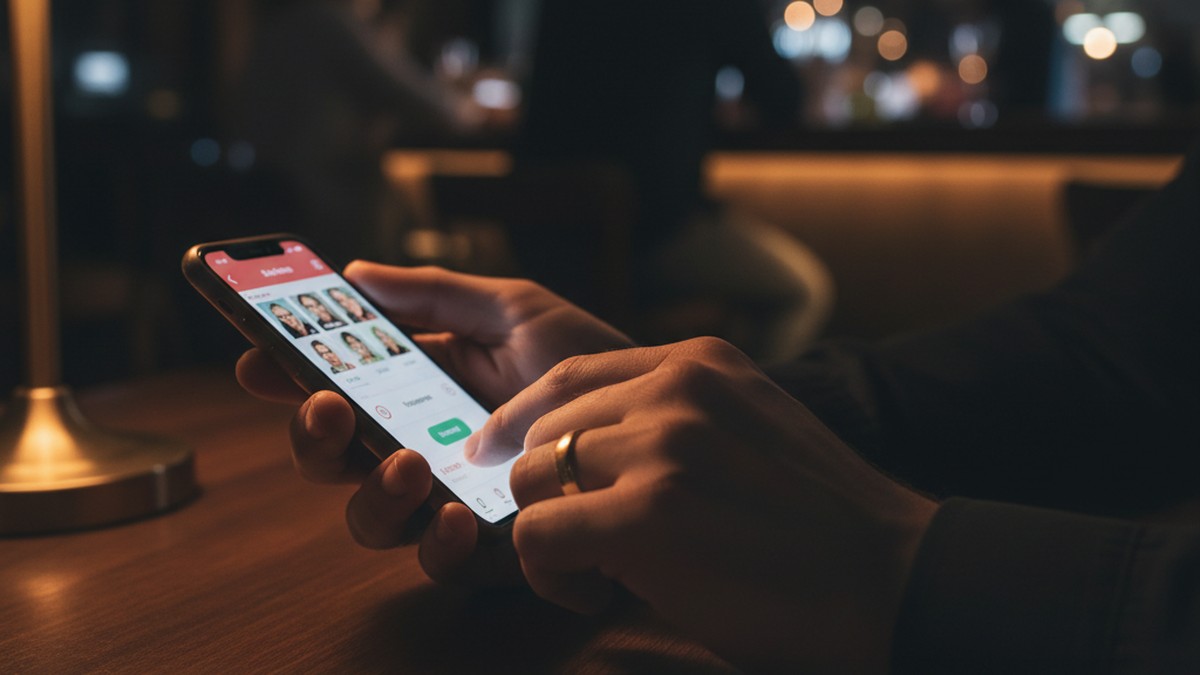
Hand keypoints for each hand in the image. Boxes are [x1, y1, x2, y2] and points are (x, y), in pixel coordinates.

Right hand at [237, 261, 632, 583]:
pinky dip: (436, 543)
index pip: (335, 391)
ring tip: (404, 461)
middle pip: (333, 461)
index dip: (289, 379)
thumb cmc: (586, 360)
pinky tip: (452, 517)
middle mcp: (421, 450)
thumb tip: (355, 273)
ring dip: (373, 492)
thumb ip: (437, 294)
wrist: (657, 412)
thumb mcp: (514, 309)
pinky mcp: (490, 550)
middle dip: (315, 438)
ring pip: (371, 519)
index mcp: (417, 393)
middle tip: (330, 407)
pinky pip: (440, 562)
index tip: (259, 358)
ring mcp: (450, 503)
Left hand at [471, 337, 937, 672]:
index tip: (494, 455)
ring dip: (546, 537)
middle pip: (541, 430)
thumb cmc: (819, 522)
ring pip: (528, 481)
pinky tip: (595, 596)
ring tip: (594, 573)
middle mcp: (676, 391)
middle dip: (538, 492)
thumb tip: (584, 444)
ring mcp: (661, 448)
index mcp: (699, 365)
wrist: (895, 578)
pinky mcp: (645, 515)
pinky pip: (535, 537)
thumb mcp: (751, 427)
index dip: (520, 419)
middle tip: (574, 543)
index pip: (569, 376)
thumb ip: (679, 417)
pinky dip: (550, 577)